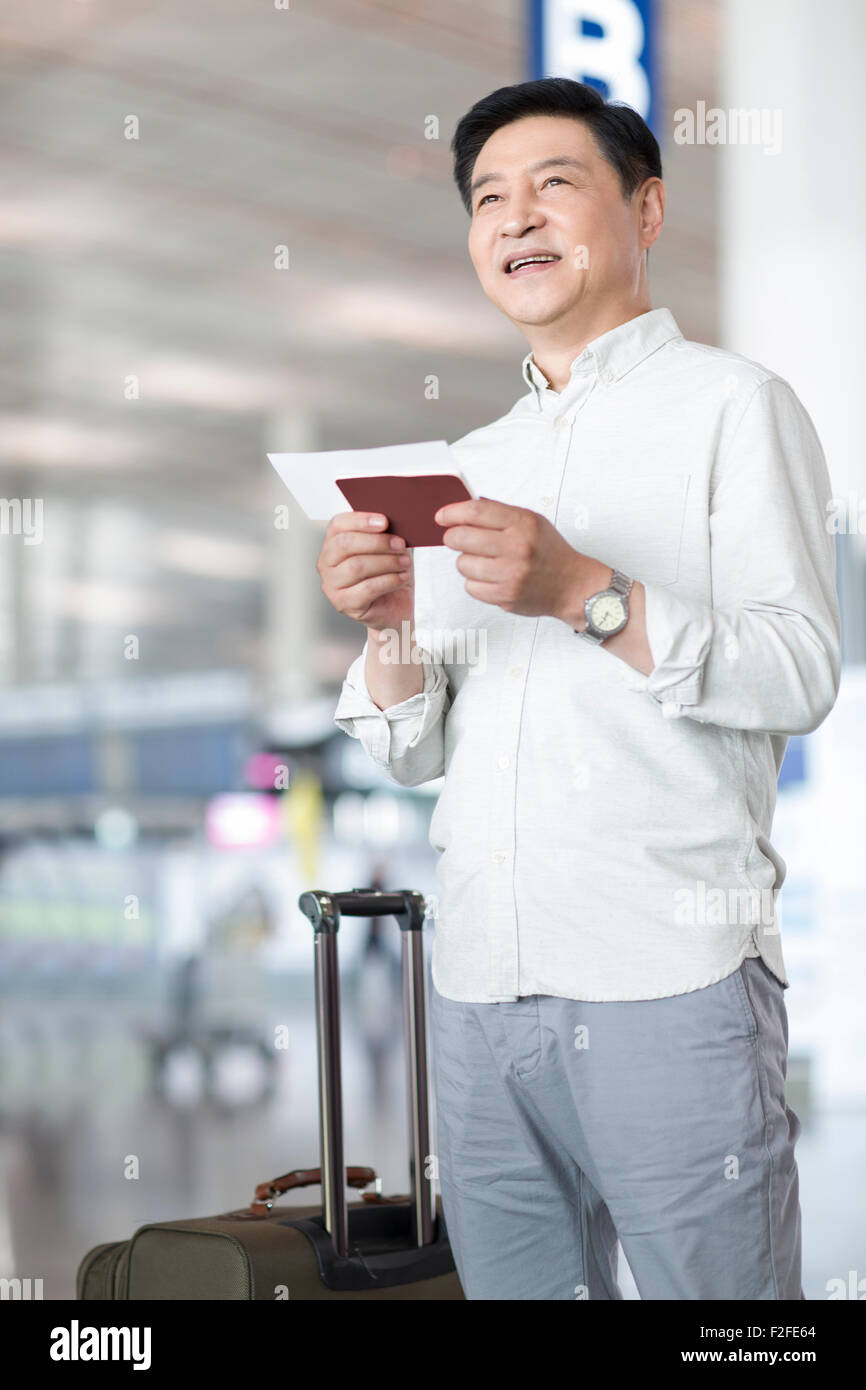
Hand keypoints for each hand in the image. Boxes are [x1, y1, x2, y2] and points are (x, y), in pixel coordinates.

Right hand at [317, 512, 413, 630]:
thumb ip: (383, 533)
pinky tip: (402, 577)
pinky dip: (389, 580)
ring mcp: (332, 586)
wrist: (395, 607)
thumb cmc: (388, 574)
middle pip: (345, 544)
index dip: (361, 520)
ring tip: (405, 562)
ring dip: (387, 562)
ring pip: (357, 566)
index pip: (338, 525)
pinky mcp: (344, 604)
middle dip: (377, 542)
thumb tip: (392, 521)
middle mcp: (326, 564)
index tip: (385, 521)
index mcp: (332, 544)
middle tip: (400, 543)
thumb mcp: (386, 549)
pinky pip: (367, 588)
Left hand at [434, 496, 599, 620]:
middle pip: (462, 537)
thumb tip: (465, 506)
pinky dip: (476, 583)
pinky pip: (470, 587)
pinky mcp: (505, 596)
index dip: (452, 512)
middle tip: (456, 539)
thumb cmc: (550, 552)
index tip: (442, 516)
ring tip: (484, 562)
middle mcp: (517, 547)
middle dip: (453, 537)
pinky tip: (491, 578)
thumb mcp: (532, 522)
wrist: (572, 585)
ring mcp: (511, 573)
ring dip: (467, 562)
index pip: (476, 511)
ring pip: (463, 564)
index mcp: (523, 523)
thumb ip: (500, 513)